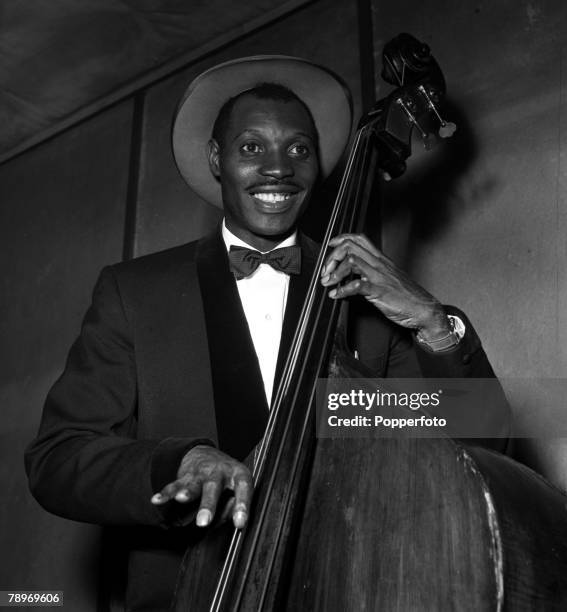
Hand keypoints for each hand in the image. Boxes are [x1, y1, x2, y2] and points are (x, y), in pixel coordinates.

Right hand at [150, 445, 252, 528]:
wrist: (206, 456)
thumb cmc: (227, 480)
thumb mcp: (237, 490)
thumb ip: (233, 506)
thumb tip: (231, 517)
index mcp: (238, 474)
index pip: (243, 488)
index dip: (242, 505)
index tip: (239, 524)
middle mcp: (220, 471)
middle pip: (214, 487)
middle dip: (208, 505)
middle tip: (204, 522)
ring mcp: (202, 472)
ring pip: (194, 484)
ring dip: (188, 492)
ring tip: (182, 499)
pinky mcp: (186, 475)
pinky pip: (175, 485)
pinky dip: (166, 493)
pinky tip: (157, 500)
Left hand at [320, 233, 449, 340]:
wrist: (424, 309)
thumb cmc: (407, 295)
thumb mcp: (388, 277)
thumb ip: (371, 272)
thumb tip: (351, 274)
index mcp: (381, 259)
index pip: (359, 239)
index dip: (341, 239)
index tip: (330, 246)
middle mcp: (379, 264)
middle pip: (350, 246)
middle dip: (332, 257)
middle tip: (326, 272)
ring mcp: (379, 277)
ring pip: (351, 261)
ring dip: (335, 272)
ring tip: (328, 283)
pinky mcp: (379, 291)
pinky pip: (356, 286)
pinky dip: (342, 290)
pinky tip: (337, 295)